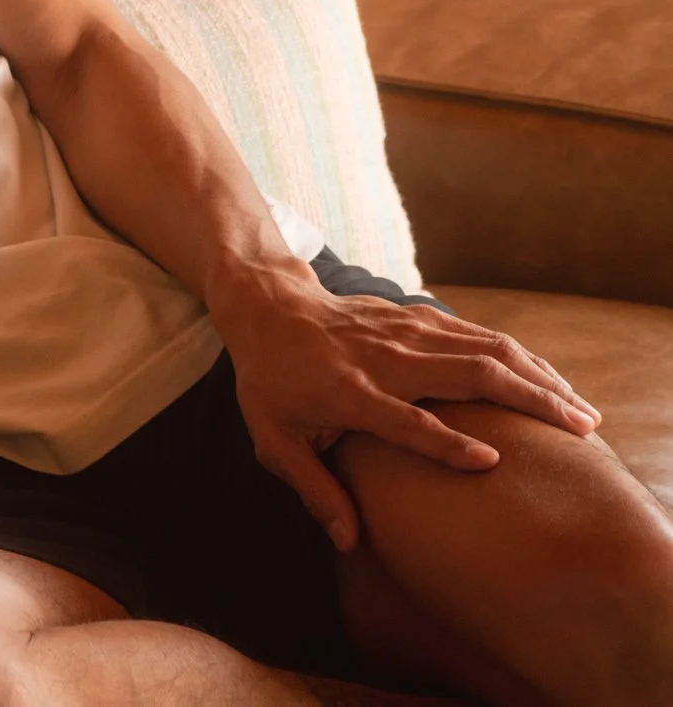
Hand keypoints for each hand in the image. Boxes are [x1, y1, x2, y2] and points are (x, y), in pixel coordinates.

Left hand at [214, 273, 600, 551]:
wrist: (268, 308)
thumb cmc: (271, 381)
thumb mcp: (273, 438)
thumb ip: (313, 488)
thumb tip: (347, 542)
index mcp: (347, 392)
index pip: (405, 419)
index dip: (446, 441)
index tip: (492, 462)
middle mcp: (383, 358)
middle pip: (465, 374)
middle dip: (528, 400)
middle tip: (579, 432)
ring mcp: (403, 332)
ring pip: (484, 348)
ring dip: (539, 378)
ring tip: (583, 412)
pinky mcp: (417, 317)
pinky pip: (478, 334)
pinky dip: (521, 357)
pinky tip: (552, 381)